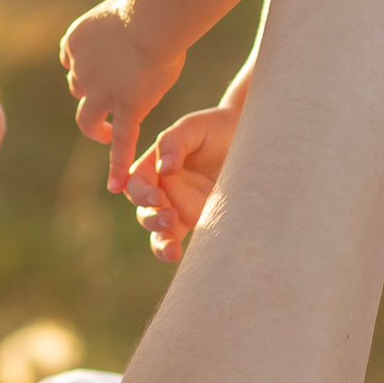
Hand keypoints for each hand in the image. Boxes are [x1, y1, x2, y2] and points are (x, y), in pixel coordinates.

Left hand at [61, 1, 186, 191]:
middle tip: (112, 90)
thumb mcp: (125, 3)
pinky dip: (117, 164)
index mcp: (75, 41)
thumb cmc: (147, 4)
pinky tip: (116, 185)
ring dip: (95, 127)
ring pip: (88, 119)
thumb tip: (142, 8)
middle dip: (92, 91)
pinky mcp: (127, 109)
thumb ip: (125, 16)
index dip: (89, 63)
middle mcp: (81, 70)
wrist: (151, 19)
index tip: (106, 61)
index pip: (74, 59)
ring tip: (105, 133)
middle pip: (79, 88)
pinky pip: (122, 142)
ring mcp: (102, 94)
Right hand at [122, 103, 238, 261]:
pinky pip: (177, 238)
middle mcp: (162, 188)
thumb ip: (173, 142)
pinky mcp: (196, 220)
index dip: (142, 194)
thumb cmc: (215, 128)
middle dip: (152, 218)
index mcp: (153, 165)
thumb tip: (163, 168)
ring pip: (157, 231)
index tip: (159, 197)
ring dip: (159, 241)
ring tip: (171, 249)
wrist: (247, 139)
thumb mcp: (193, 127)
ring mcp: (177, 206)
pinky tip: (176, 255)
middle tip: (169, 216)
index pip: (136, 184)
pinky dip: (171, 249)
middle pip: (144, 210)